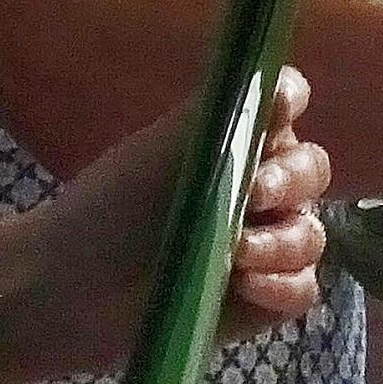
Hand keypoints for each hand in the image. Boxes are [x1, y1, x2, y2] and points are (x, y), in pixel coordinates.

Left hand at [39, 70, 334, 364]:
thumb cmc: (109, 210)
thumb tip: (278, 84)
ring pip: (311, 234)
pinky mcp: (265, 300)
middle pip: (312, 171)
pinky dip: (282, 285)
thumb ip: (215, 115)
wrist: (70, 291)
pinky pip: (303, 288)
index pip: (287, 103)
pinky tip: (245, 286)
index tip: (278, 115)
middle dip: (289, 182)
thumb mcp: (156, 152)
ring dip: (281, 242)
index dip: (290, 103)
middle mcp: (261, 187)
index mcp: (236, 140)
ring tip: (237, 255)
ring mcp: (267, 245)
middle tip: (254, 194)